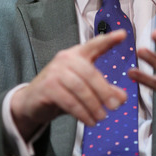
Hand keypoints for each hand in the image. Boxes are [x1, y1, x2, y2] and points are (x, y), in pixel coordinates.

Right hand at [11, 30, 126, 140]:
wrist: (32, 101)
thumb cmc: (61, 90)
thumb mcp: (85, 88)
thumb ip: (104, 89)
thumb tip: (122, 98)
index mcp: (78, 54)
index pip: (95, 44)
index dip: (108, 40)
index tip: (123, 34)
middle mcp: (66, 58)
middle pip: (90, 73)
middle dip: (104, 91)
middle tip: (115, 106)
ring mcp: (55, 71)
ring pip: (80, 88)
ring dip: (93, 105)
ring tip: (102, 117)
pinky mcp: (47, 87)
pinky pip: (69, 100)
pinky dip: (82, 112)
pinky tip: (89, 120)